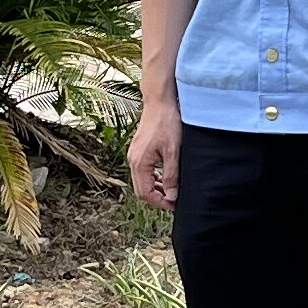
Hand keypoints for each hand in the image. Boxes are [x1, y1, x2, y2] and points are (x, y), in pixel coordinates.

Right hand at [128, 97, 181, 211]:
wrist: (160, 102)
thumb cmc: (167, 123)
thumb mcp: (173, 152)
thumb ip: (171, 176)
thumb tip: (171, 196)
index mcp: (139, 163)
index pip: (145, 193)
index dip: (160, 202)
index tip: (174, 205)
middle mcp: (133, 160)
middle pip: (141, 189)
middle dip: (158, 197)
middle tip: (175, 200)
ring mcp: (134, 155)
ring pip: (142, 180)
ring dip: (156, 188)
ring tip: (173, 190)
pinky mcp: (139, 150)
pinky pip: (144, 171)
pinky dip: (154, 177)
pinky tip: (167, 176)